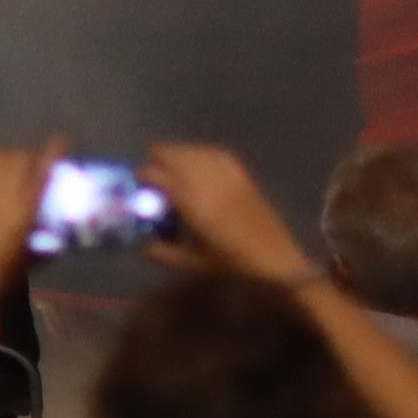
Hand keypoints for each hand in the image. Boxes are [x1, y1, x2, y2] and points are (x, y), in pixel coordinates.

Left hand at [0, 143, 60, 297]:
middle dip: (33, 156)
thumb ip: (48, 238)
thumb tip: (59, 229)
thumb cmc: (2, 274)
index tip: (64, 142)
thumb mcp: (32, 256)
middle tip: (42, 166)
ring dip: (13, 157)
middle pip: (18, 156)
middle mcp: (1, 191)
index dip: (53, 153)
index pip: (41, 169)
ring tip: (21, 168)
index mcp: (23, 208)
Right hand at [143, 144, 312, 284]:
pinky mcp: (243, 177)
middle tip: (153, 176)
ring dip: (179, 155)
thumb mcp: (194, 265)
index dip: (143, 176)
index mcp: (194, 206)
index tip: (139, 186)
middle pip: (175, 154)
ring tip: (171, 166)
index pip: (159, 176)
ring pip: (194, 151)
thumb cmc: (234, 266)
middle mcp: (209, 186)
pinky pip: (218, 154)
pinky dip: (202, 153)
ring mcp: (228, 179)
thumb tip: (143, 245)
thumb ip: (164, 253)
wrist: (278, 262)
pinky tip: (197, 160)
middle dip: (158, 160)